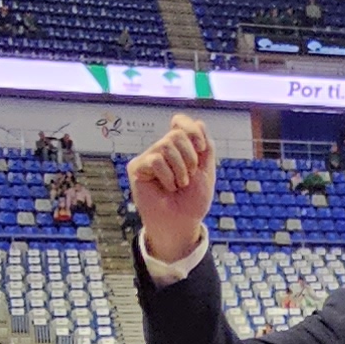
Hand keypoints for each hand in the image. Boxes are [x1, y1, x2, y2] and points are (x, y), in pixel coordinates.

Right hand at [129, 113, 217, 264]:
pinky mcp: (137, 168)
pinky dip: (168, 176)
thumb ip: (206, 146)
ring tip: (179, 184)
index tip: (202, 147)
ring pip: (166, 145)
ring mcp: (149, 157)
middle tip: (189, 176)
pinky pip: (155, 160)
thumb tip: (198, 123)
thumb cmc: (193, 200)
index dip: (192, 129)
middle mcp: (163, 149)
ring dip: (180, 169)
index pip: (180, 122)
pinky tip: (168, 188)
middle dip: (190, 157)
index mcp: (180, 147)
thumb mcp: (207, 171)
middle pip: (176, 134)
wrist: (182, 222)